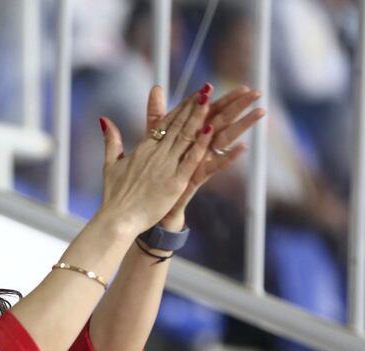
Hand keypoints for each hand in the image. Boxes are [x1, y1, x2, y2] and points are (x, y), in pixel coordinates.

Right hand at [97, 87, 213, 235]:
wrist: (117, 219)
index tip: (194, 94)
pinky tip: (210, 131)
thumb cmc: (113, 195)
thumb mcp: (110, 163)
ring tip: (211, 99)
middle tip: (208, 88)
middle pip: (178, 125)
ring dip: (199, 117)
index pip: (165, 122)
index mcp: (143, 148)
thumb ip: (111, 140)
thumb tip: (104, 120)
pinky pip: (190, 160)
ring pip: (186, 137)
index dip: (181, 107)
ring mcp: (166, 167)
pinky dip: (200, 145)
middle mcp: (155, 154)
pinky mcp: (174, 183)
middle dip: (194, 105)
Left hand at [146, 84, 266, 227]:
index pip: (211, 112)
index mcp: (191, 136)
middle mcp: (199, 147)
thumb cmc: (157, 170)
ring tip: (259, 113)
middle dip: (239, 107)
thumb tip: (156, 87)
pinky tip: (243, 147)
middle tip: (258, 92)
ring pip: (223, 140)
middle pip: (222, 122)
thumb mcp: (154, 138)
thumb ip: (157, 113)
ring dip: (242, 126)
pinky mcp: (196, 176)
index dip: (225, 99)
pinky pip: (214, 166)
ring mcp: (200, 161)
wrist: (154, 202)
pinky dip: (228, 157)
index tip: (243, 86)